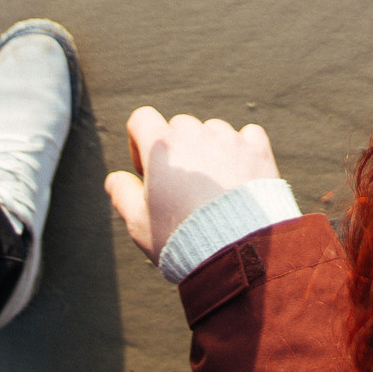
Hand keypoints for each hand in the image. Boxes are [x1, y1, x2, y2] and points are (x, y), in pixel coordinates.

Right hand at [105, 107, 279, 258]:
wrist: (236, 253)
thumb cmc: (182, 239)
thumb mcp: (139, 224)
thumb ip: (122, 195)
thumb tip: (115, 180)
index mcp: (161, 147)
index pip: (141, 119)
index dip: (139, 142)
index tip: (148, 172)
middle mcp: (195, 134)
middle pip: (179, 126)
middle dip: (177, 150)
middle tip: (182, 187)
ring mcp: (229, 140)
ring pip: (213, 131)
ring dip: (210, 150)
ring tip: (214, 188)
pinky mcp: (257, 151)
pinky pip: (248, 136)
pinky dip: (243, 150)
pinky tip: (240, 176)